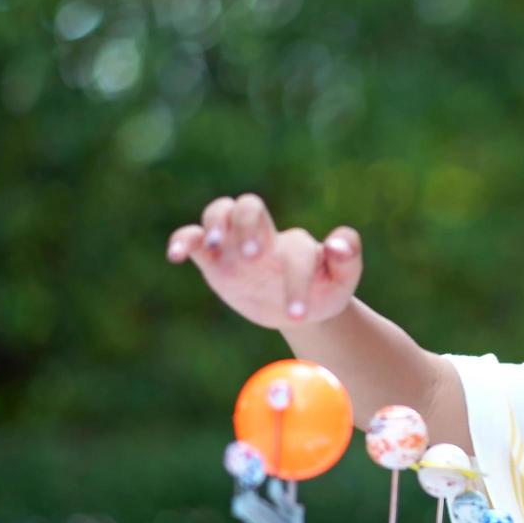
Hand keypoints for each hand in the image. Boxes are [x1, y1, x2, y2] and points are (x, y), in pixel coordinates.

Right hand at [166, 193, 361, 328]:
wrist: (302, 304)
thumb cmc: (324, 289)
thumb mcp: (344, 280)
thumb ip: (348, 258)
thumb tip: (336, 244)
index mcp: (298, 246)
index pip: (297, 250)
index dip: (297, 281)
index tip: (298, 315)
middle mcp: (266, 236)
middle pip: (250, 206)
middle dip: (248, 226)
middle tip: (252, 258)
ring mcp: (237, 244)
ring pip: (220, 212)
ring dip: (214, 224)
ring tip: (213, 246)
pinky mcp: (215, 258)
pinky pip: (193, 238)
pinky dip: (182, 240)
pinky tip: (175, 255)